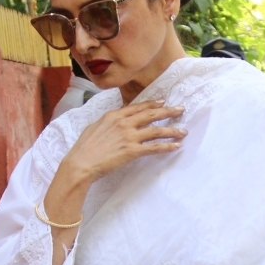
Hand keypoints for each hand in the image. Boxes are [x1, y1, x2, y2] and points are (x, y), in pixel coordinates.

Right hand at [62, 99, 185, 190]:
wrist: (81, 163)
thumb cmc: (83, 148)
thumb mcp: (94, 127)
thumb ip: (108, 122)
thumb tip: (114, 121)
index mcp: (114, 116)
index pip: (137, 107)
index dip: (152, 104)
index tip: (163, 101)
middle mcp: (124, 123)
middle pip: (151, 114)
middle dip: (168, 111)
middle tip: (180, 110)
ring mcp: (129, 136)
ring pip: (156, 130)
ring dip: (172, 130)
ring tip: (183, 131)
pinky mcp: (132, 151)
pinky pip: (154, 147)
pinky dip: (167, 146)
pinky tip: (176, 146)